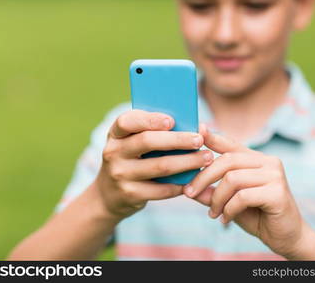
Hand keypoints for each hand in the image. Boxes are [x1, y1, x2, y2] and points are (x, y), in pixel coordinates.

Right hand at [95, 110, 213, 220]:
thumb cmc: (131, 160)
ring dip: (187, 162)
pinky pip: (162, 189)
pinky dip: (180, 183)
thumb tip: (192, 125)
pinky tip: (194, 178)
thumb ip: (153, 133)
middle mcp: (114, 152)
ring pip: (160, 166)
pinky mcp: (130, 194)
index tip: (172, 120)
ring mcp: (120, 174)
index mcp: (115, 134)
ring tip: (206, 158)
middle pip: (148, 141)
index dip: (150, 119)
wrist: (108, 195)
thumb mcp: (131, 143)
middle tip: (199, 139)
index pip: (127, 121)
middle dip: (178, 139)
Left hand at [184, 124, 305, 257]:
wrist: (285, 237)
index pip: (231, 145)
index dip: (213, 137)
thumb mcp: (228, 202)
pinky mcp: (277, 192)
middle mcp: (268, 162)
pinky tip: (226, 219)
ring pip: (232, 178)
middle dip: (203, 178)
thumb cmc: (257, 216)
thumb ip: (211, 192)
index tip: (198, 129)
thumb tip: (187, 187)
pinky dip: (229, 209)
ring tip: (213, 213)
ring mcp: (275, 175)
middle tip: (189, 193)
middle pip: (227, 161)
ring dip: (217, 198)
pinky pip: (243, 196)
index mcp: (256, 160)